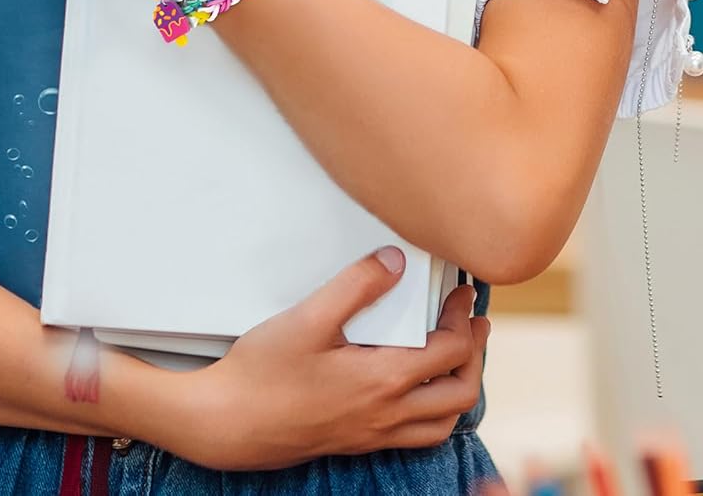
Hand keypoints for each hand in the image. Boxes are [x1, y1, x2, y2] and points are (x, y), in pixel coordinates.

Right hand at [174, 249, 488, 471]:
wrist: (229, 423)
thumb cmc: (264, 374)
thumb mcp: (309, 317)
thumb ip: (356, 285)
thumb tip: (396, 261)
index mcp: (384, 381)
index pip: (451, 351)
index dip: (464, 318)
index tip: (462, 293)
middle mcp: (387, 414)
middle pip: (460, 392)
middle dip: (473, 355)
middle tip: (472, 323)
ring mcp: (373, 433)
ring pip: (442, 423)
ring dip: (458, 388)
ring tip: (454, 357)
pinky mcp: (357, 442)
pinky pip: (415, 437)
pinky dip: (432, 414)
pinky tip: (414, 391)